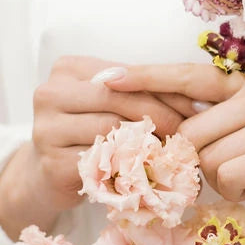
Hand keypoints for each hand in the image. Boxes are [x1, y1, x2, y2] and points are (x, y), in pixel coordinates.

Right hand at [0, 54, 198, 235]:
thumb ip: (140, 94)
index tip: (198, 106)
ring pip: (110, 129)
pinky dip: (130, 166)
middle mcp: (49, 93)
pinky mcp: (50, 164)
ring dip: (148, 142)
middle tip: (191, 132)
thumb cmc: (88, 134)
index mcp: (67, 69)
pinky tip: (151, 171)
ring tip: (176, 151)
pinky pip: (101, 161)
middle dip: (160, 115)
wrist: (46, 176)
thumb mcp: (108, 104)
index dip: (163, 90)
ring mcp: (45, 129)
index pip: (124, 74)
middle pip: (116, 98)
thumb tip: (198, 99)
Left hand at [102, 62, 244, 221]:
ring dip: (221, 182)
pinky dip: (239, 192)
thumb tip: (178, 142)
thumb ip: (227, 128)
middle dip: (195, 162)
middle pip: (189, 132)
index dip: (145, 78)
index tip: (103, 79)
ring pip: (205, 160)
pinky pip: (228, 177)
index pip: (189, 75)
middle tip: (230, 173)